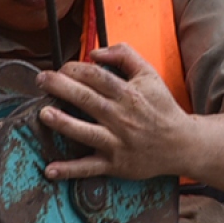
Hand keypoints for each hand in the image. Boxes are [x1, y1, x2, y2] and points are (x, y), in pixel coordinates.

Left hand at [35, 43, 196, 181]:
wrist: (182, 144)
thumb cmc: (162, 107)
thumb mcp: (149, 75)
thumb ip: (125, 56)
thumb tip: (94, 53)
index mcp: (129, 94)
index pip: (97, 77)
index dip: (76, 69)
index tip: (62, 68)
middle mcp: (122, 118)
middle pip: (87, 99)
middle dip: (61, 87)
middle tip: (41, 80)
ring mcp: (117, 143)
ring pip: (86, 132)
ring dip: (63, 123)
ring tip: (43, 114)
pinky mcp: (115, 164)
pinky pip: (89, 168)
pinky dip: (69, 170)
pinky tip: (50, 169)